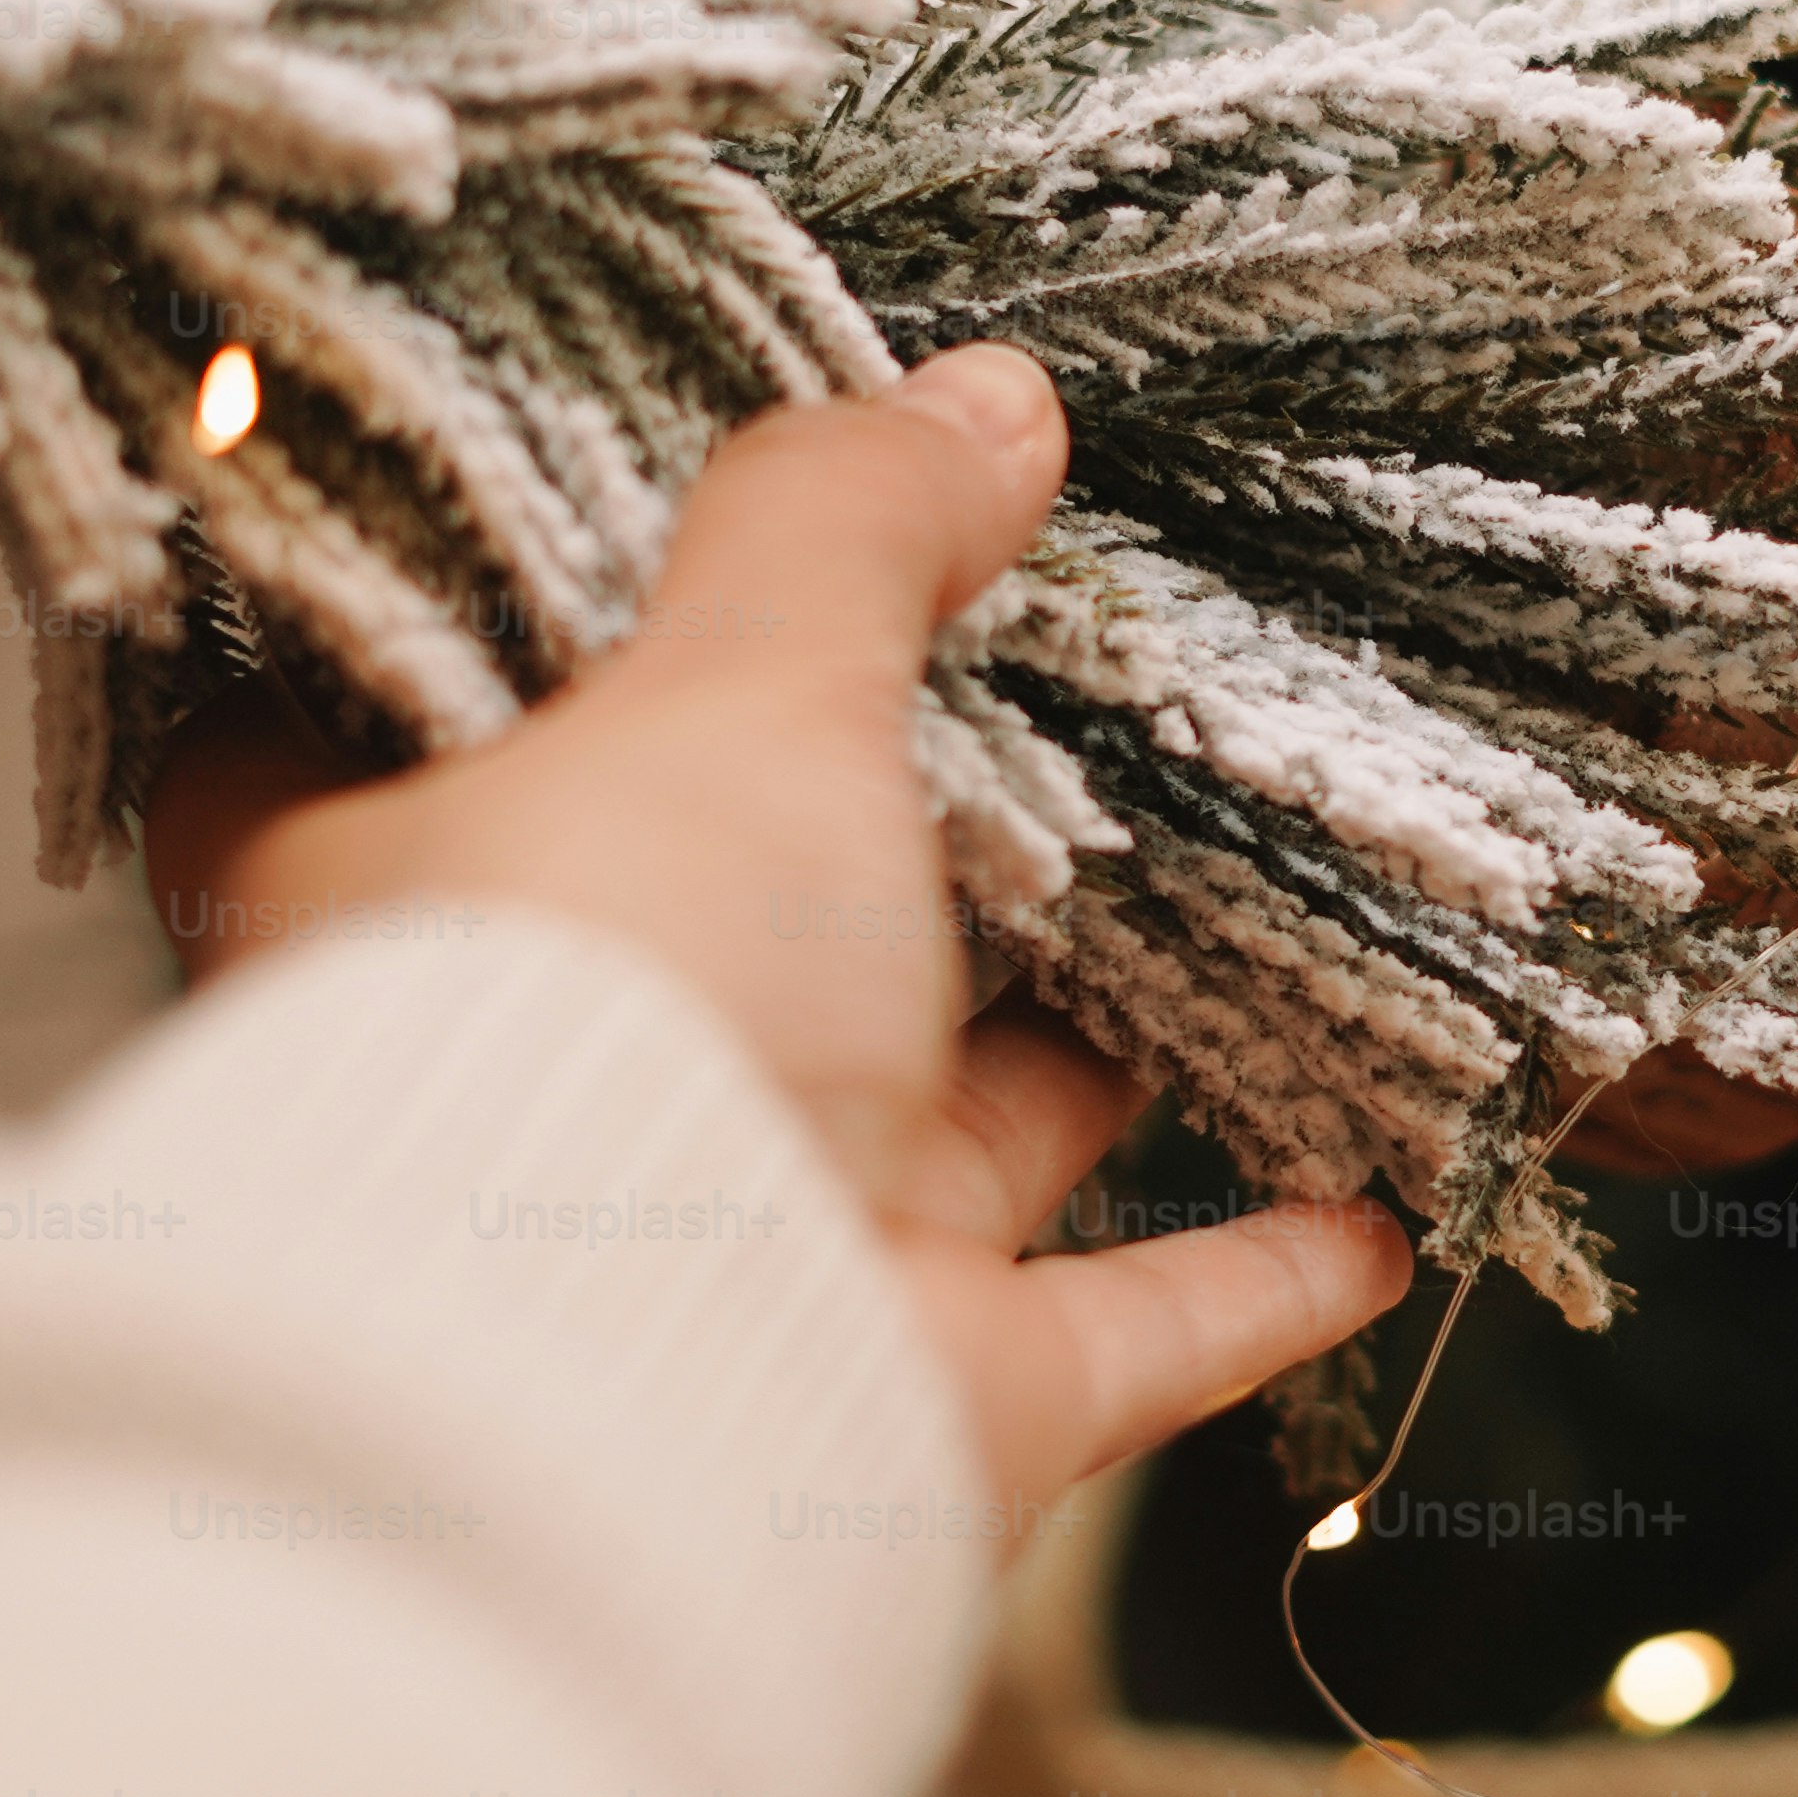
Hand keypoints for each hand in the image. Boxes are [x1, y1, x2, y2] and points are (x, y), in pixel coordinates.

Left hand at [134, 348, 1410, 1511]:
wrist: (632, 1399)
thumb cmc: (604, 998)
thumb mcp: (721, 691)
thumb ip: (842, 531)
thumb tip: (982, 396)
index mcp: (425, 900)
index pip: (439, 755)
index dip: (541, 647)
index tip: (667, 540)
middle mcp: (578, 1079)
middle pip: (748, 931)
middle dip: (898, 839)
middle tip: (1042, 689)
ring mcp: (757, 1248)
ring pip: (958, 1118)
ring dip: (1091, 1039)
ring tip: (1223, 898)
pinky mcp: (923, 1397)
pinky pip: (1123, 1319)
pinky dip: (1250, 1267)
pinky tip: (1372, 1209)